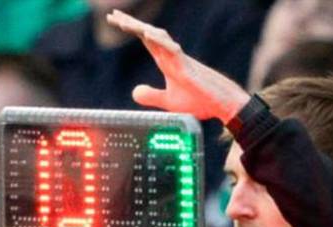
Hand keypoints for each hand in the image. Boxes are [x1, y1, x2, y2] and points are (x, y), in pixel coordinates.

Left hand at [106, 9, 249, 121]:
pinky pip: (171, 49)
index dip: (131, 29)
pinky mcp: (187, 65)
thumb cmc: (200, 101)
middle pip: (148, 34)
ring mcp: (179, 58)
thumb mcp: (169, 101)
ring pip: (157, 37)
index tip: (115, 21)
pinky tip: (146, 34)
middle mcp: (171, 55)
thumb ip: (152, 95)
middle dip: (130, 24)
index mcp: (166, 61)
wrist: (220, 105)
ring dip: (141, 29)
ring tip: (124, 23)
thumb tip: (133, 92)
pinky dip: (159, 41)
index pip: (145, 40)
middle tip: (112, 15)